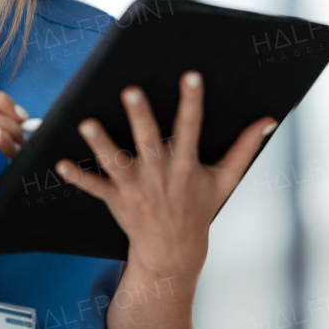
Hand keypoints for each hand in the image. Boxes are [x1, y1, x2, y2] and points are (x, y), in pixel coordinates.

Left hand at [54, 70, 277, 281]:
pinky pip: (94, 188)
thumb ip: (244, 147)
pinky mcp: (116, 201)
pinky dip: (77, 177)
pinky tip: (58, 163)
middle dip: (140, 116)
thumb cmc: (199, 209)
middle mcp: (160, 175)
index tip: (190, 75)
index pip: (191, 127)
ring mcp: (136, 189)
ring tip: (86, 122)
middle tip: (130, 90)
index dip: (191, 101)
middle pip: (149, 140)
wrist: (173, 253)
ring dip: (100, 143)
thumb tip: (269, 120)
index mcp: (186, 165)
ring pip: (115, 162)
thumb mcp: (225, 180)